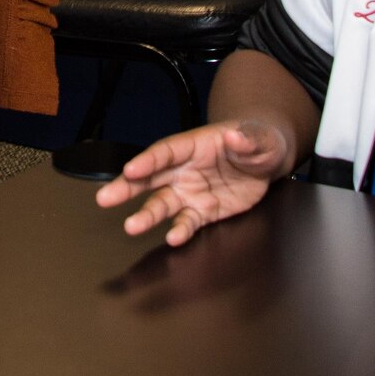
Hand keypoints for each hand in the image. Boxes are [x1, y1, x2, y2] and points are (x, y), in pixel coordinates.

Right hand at [95, 120, 292, 246]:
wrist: (268, 160)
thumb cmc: (259, 141)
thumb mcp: (260, 137)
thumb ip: (248, 139)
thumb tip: (236, 137)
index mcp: (194, 145)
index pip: (165, 152)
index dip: (148, 161)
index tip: (130, 169)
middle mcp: (186, 169)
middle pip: (151, 178)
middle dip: (127, 187)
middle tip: (105, 198)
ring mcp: (192, 191)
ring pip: (163, 204)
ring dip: (147, 216)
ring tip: (132, 227)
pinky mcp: (204, 211)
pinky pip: (188, 222)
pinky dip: (180, 231)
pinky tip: (173, 238)